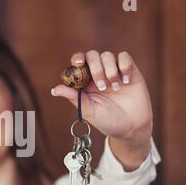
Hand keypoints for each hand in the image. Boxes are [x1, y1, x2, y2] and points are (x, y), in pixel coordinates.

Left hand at [51, 50, 152, 170]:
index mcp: (86, 82)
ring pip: (107, 55)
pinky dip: (124, 66)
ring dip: (110, 70)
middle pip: (92, 55)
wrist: (131, 128)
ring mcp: (114, 71)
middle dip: (96, 68)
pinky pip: (125, 57)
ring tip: (115, 88)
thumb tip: (54, 90)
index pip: (79, 63)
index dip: (77, 59)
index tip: (78, 64)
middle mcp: (99, 74)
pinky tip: (125, 81)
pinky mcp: (130, 71)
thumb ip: (73, 97)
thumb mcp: (88, 111)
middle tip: (102, 87)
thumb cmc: (107, 121)